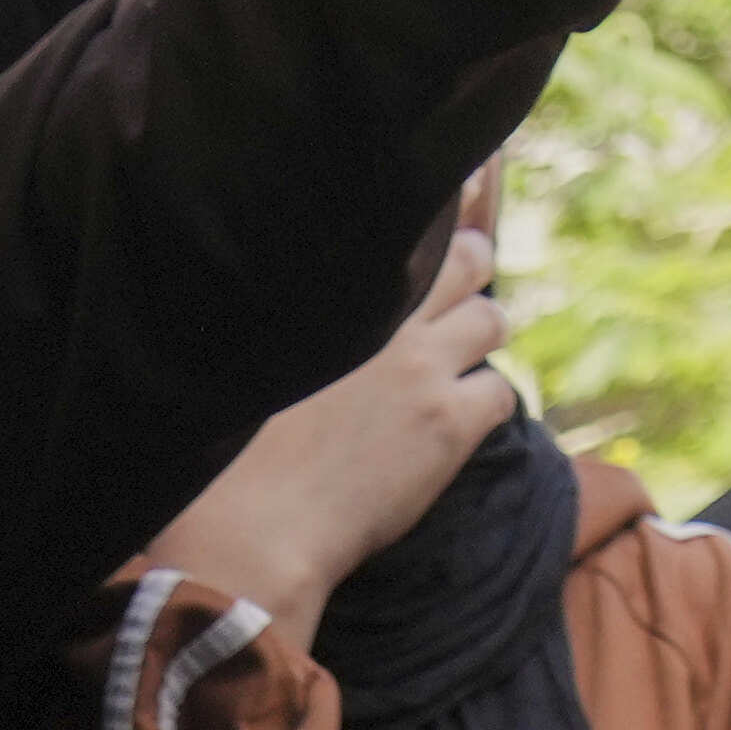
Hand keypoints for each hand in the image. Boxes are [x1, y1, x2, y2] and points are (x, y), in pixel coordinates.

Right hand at [164, 216, 516, 633]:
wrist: (255, 522)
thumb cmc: (228, 449)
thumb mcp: (246, 352)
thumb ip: (280, 315)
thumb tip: (295, 308)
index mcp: (324, 286)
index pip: (398, 224)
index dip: (432, 220)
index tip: (445, 208)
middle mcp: (380, 312)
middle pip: (466, 255)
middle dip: (471, 269)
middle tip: (458, 296)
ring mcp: (420, 366)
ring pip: (492, 319)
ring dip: (482, 336)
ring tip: (460, 361)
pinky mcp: (448, 423)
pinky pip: (501, 391)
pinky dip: (486, 403)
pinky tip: (458, 423)